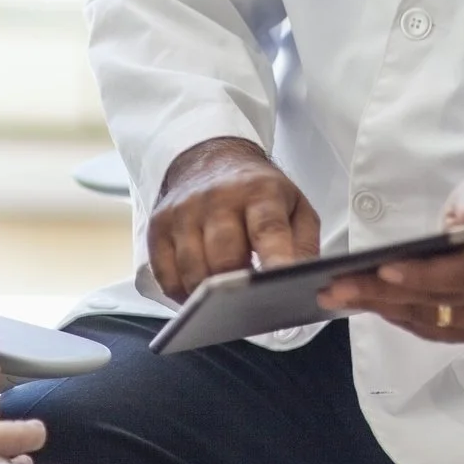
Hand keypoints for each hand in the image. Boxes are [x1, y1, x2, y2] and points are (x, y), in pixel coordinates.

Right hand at [147, 137, 319, 302]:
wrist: (211, 159)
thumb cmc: (259, 192)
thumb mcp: (297, 208)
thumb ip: (304, 246)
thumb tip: (300, 286)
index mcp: (259, 192)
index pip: (268, 230)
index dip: (275, 261)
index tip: (279, 288)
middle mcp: (217, 198)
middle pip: (223, 258)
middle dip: (236, 289)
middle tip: (249, 303)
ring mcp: (183, 211)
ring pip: (192, 270)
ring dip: (208, 296)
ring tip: (223, 304)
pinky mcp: (158, 224)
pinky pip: (165, 274)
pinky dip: (181, 293)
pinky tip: (197, 295)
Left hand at [318, 178, 463, 344]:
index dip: (425, 274)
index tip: (383, 267)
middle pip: (438, 301)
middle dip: (383, 293)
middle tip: (336, 286)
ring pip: (429, 320)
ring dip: (380, 308)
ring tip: (336, 295)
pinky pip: (430, 331)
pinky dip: (396, 318)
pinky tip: (364, 304)